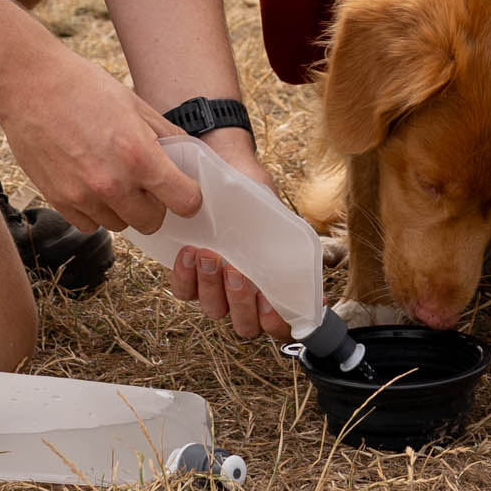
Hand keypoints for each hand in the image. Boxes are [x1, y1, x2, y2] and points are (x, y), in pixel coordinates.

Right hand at [0, 48, 193, 235]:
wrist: (29, 85)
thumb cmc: (83, 87)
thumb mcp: (135, 104)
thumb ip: (166, 136)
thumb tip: (188, 160)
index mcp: (139, 155)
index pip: (184, 201)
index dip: (188, 196)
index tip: (182, 189)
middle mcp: (113, 183)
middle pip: (152, 222)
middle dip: (155, 205)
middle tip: (145, 183)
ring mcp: (83, 196)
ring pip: (120, 225)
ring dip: (122, 208)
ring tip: (112, 176)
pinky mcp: (58, 201)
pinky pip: (89, 224)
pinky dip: (94, 211)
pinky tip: (89, 183)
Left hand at [165, 128, 291, 341]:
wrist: (226, 165)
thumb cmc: (256, 195)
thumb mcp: (276, 216)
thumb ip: (287, 245)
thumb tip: (306, 275)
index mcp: (273, 286)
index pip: (281, 325)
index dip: (278, 322)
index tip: (271, 300)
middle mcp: (245, 294)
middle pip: (246, 325)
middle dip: (241, 302)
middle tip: (238, 271)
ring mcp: (215, 287)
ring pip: (214, 309)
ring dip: (212, 287)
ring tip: (210, 254)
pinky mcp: (188, 274)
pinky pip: (184, 291)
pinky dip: (185, 276)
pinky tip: (189, 252)